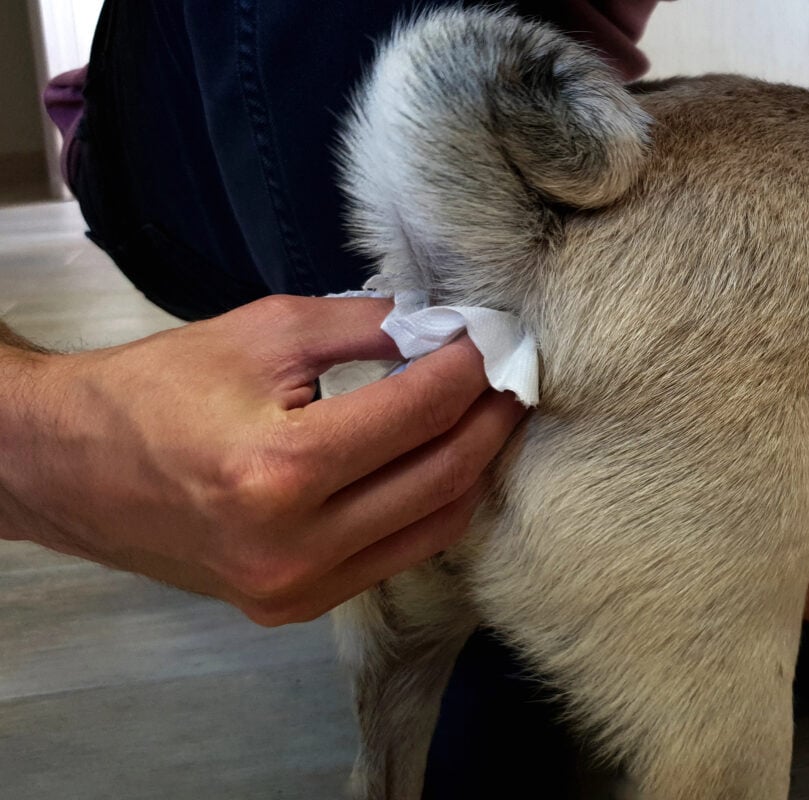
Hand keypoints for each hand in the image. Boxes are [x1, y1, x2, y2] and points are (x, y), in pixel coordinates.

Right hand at [0, 295, 524, 625]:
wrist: (69, 467)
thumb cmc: (155, 389)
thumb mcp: (264, 331)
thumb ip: (368, 324)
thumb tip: (449, 325)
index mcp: (279, 468)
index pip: (419, 412)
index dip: (472, 367)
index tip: (496, 336)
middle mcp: (294, 545)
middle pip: (441, 477)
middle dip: (491, 419)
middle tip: (514, 376)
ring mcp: (295, 588)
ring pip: (432, 528)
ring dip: (473, 468)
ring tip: (489, 417)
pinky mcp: (292, 606)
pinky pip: (394, 557)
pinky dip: (429, 509)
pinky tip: (441, 466)